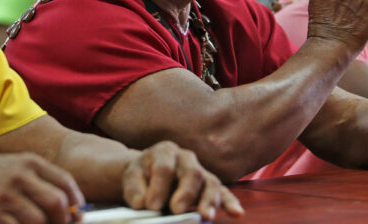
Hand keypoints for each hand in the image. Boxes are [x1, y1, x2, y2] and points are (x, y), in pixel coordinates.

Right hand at [0, 153, 82, 223]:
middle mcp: (19, 175)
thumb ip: (41, 182)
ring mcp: (4, 194)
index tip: (77, 215)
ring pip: (38, 221)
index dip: (76, 202)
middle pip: (56, 203)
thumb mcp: (16, 167)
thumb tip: (70, 205)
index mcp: (30, 162)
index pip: (65, 181)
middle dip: (62, 221)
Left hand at [122, 141, 243, 220]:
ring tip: (205, 216)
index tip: (150, 205)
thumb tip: (142, 203)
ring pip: (210, 182)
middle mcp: (186, 158)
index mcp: (165, 151)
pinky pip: (222, 192)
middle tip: (176, 210)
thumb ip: (134, 189)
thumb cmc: (141, 176)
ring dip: (209, 200)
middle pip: (192, 172)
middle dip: (185, 192)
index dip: (158, 187)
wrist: (148, 173)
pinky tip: (236, 213)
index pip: (164, 168)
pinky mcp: (209, 185)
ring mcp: (200, 171)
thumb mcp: (131, 178)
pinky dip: (229, 202)